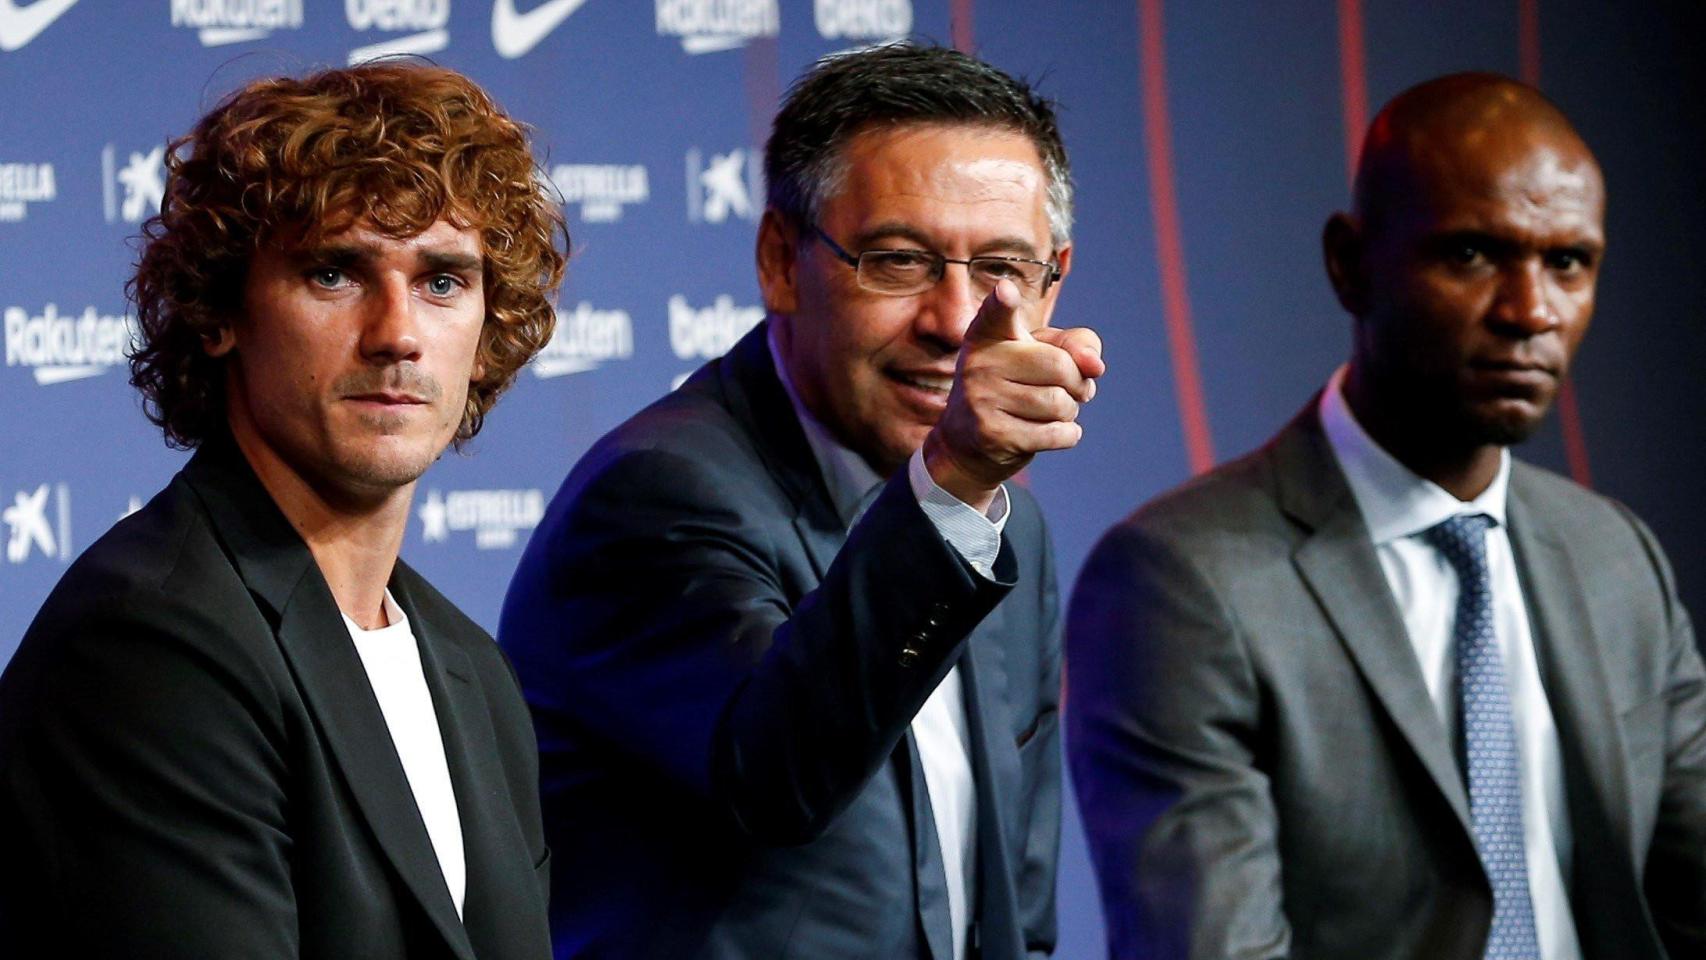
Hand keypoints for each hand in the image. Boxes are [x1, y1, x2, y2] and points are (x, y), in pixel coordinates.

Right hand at [923, 280, 1103, 511]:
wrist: (969, 442)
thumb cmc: (1015, 386)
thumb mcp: (1042, 354)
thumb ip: (1076, 345)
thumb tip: (1095, 366)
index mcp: (988, 335)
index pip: (997, 315)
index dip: (1003, 302)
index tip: (1006, 291)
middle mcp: (979, 364)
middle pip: (1060, 366)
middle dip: (1077, 383)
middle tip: (1068, 389)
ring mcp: (982, 400)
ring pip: (1060, 404)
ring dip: (1070, 411)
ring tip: (1052, 411)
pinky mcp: (993, 435)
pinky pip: (1056, 433)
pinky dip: (1068, 434)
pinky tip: (1051, 432)